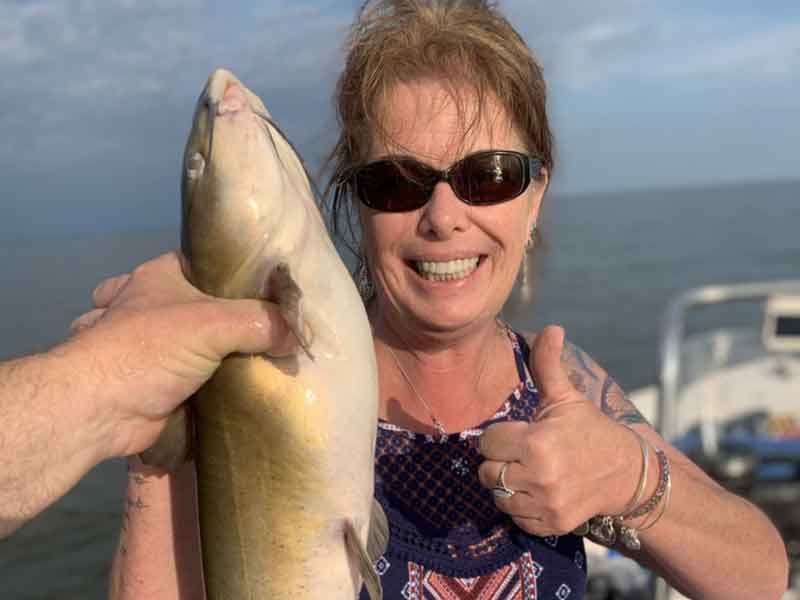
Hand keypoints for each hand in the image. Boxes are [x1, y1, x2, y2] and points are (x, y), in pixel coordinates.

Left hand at [66, 252, 297, 459]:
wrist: (99, 410)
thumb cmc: (149, 350)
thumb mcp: (215, 323)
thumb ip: (262, 323)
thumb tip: (299, 334)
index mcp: (159, 275)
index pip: (206, 262)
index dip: (237, 273)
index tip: (271, 290)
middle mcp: (150, 304)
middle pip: (199, 302)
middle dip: (226, 316)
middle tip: (268, 329)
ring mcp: (148, 345)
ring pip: (189, 340)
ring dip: (212, 351)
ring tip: (252, 358)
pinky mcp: (151, 380)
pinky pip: (188, 375)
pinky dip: (204, 381)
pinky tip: (230, 386)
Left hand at [478, 325, 640, 535]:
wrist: (627, 474)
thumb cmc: (590, 431)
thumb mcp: (567, 397)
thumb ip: (548, 365)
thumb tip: (551, 327)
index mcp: (536, 442)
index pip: (487, 443)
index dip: (499, 437)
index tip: (517, 434)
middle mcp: (538, 476)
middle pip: (487, 472)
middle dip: (499, 461)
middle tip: (519, 454)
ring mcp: (545, 503)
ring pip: (498, 496)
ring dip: (507, 485)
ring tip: (527, 472)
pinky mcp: (551, 524)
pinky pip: (515, 518)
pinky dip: (520, 507)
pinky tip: (537, 491)